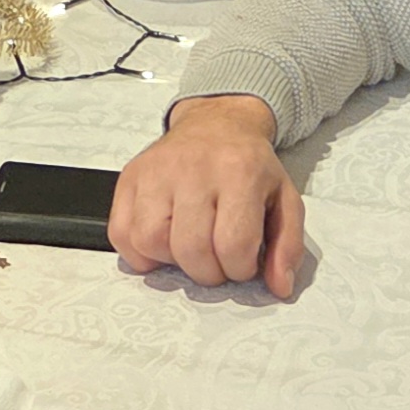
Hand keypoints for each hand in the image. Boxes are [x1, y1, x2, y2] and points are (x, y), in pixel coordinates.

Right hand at [109, 95, 304, 297]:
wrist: (216, 123)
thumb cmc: (249, 166)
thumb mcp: (285, 199)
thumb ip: (289, 246)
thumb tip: (278, 287)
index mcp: (239, 172)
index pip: (233, 245)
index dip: (240, 269)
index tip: (243, 260)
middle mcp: (193, 168)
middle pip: (191, 248)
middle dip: (208, 272)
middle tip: (216, 260)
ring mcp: (156, 170)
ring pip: (150, 240)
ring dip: (171, 260)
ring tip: (188, 248)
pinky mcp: (131, 176)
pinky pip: (121, 232)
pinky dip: (138, 251)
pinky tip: (162, 243)